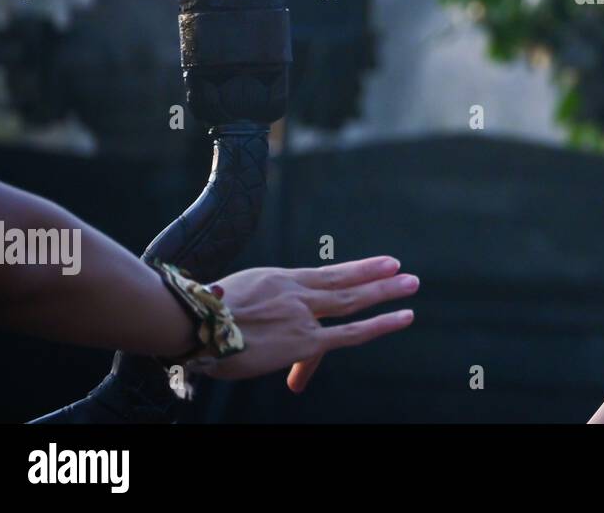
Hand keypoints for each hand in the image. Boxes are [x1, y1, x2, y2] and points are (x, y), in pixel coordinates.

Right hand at [188, 256, 417, 390]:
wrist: (191, 322)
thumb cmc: (199, 316)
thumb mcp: (234, 297)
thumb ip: (256, 307)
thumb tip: (258, 324)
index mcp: (279, 280)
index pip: (324, 275)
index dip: (354, 270)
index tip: (378, 264)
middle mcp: (297, 293)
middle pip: (345, 282)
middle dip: (376, 277)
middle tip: (403, 271)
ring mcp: (303, 314)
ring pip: (353, 300)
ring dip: (385, 292)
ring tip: (411, 285)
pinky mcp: (303, 340)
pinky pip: (350, 334)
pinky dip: (379, 325)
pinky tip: (402, 318)